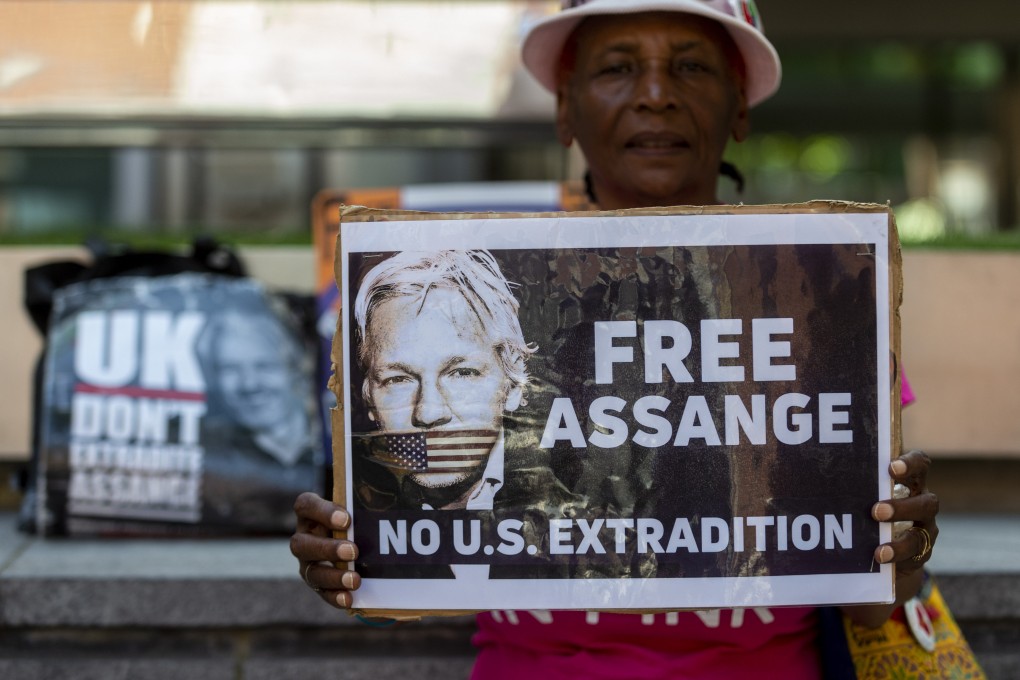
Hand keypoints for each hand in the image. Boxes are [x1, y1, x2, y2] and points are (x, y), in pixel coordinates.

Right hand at [290, 491, 359, 608]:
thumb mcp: (360, 509)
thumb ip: (368, 505)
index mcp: (311, 514)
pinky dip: (335, 596)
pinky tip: (349, 598)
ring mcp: (308, 562)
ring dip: (333, 575)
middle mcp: (305, 537)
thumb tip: (406, 498)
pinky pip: (321, 592)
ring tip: (355, 579)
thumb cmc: (359, 519)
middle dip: (327, 548)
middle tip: (354, 551)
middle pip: (301, 544)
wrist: (358, 545)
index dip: (322, 512)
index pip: (305, 505)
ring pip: (310, 571)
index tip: (347, 519)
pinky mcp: (317, 582)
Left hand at [841, 450, 938, 627]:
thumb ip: (847, 478)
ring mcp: (924, 530)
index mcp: (911, 481)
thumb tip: (800, 463)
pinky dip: (895, 555)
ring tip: (878, 543)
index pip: (920, 464)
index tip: (891, 467)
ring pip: (923, 532)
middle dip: (902, 506)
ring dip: (899, 539)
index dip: (910, 463)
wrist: (886, 546)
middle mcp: (922, 504)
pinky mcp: (920, 554)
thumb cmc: (866, 506)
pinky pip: (913, 556)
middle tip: (876, 510)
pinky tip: (878, 556)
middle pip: (929, 502)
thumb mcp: (862, 490)